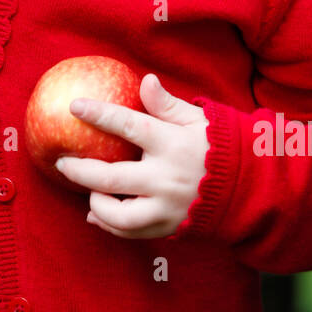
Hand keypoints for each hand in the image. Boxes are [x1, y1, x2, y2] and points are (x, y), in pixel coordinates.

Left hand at [54, 74, 208, 238]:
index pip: (128, 126)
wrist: (249, 188)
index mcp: (172, 144)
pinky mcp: (168, 227)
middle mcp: (166, 178)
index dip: (99, 114)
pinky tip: (96, 213)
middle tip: (62, 161)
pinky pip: (130, 231)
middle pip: (110, 178)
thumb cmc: (218, 146)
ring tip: (87, 192)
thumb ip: (167, 104)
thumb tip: (145, 80)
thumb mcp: (198, 119)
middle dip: (79, 170)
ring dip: (95, 203)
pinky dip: (108, 224)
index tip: (74, 106)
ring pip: (117, 214)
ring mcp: (167, 207)